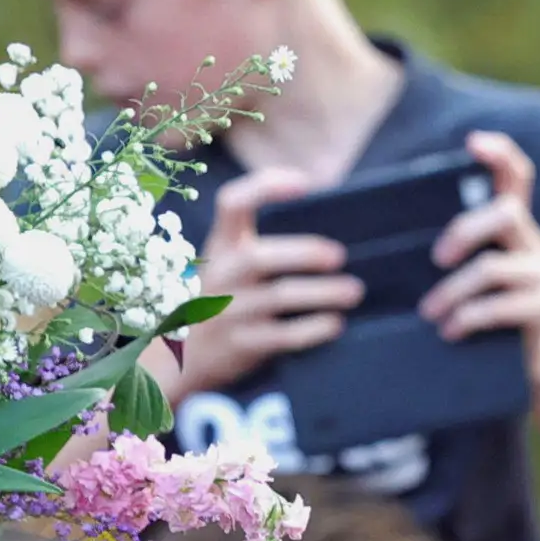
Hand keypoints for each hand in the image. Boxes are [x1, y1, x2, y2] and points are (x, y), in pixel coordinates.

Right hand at [176, 167, 363, 394]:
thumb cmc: (226, 298)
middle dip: (303, 253)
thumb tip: (333, 233)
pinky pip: (284, 336)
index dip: (267, 186)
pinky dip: (314, 329)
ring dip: (322, 293)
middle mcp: (223, 274)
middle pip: (260, 257)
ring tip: (354, 291)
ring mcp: (230, 311)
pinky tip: (336, 323)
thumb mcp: (231, 263)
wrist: (185, 357)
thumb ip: (263, 244)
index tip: (305, 183)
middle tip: (339, 256)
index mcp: (222, 245)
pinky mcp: (242, 345)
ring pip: (279, 296)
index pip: (233, 203)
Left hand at [421, 131, 539, 365]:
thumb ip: (442, 247)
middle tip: (435, 259)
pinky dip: (468, 318)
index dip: (500, 153)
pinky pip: (501, 306)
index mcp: (513, 225)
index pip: (517, 175)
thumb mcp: (459, 273)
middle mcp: (534, 242)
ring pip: (493, 267)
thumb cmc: (472, 312)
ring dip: (453, 291)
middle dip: (464, 232)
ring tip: (429, 313)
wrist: (517, 366)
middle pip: (506, 213)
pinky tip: (449, 332)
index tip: (472, 142)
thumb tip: (375, 223)